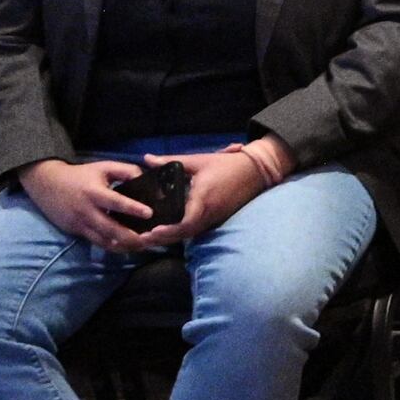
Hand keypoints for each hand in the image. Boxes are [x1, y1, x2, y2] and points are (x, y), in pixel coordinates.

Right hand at [18, 158, 151, 248]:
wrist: (46, 184)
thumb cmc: (80, 175)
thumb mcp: (104, 166)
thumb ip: (127, 171)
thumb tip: (147, 179)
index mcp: (94, 193)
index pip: (115, 202)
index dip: (132, 208)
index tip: (149, 213)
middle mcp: (86, 211)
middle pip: (110, 229)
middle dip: (130, 237)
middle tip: (151, 239)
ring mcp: (80, 224)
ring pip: (103, 241)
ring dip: (123, 246)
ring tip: (142, 247)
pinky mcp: (76, 232)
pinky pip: (96, 242)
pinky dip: (111, 246)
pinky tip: (126, 247)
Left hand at [130, 147, 275, 251]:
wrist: (257, 170)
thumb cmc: (228, 164)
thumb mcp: (198, 160)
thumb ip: (170, 161)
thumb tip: (147, 159)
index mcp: (203, 199)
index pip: (185, 222)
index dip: (168, 230)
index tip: (151, 231)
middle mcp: (209, 213)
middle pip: (184, 233)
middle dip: (163, 239)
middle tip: (142, 240)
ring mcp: (215, 217)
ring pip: (190, 234)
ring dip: (171, 238)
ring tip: (151, 239)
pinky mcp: (218, 218)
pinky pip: (197, 230)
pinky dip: (182, 233)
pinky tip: (169, 232)